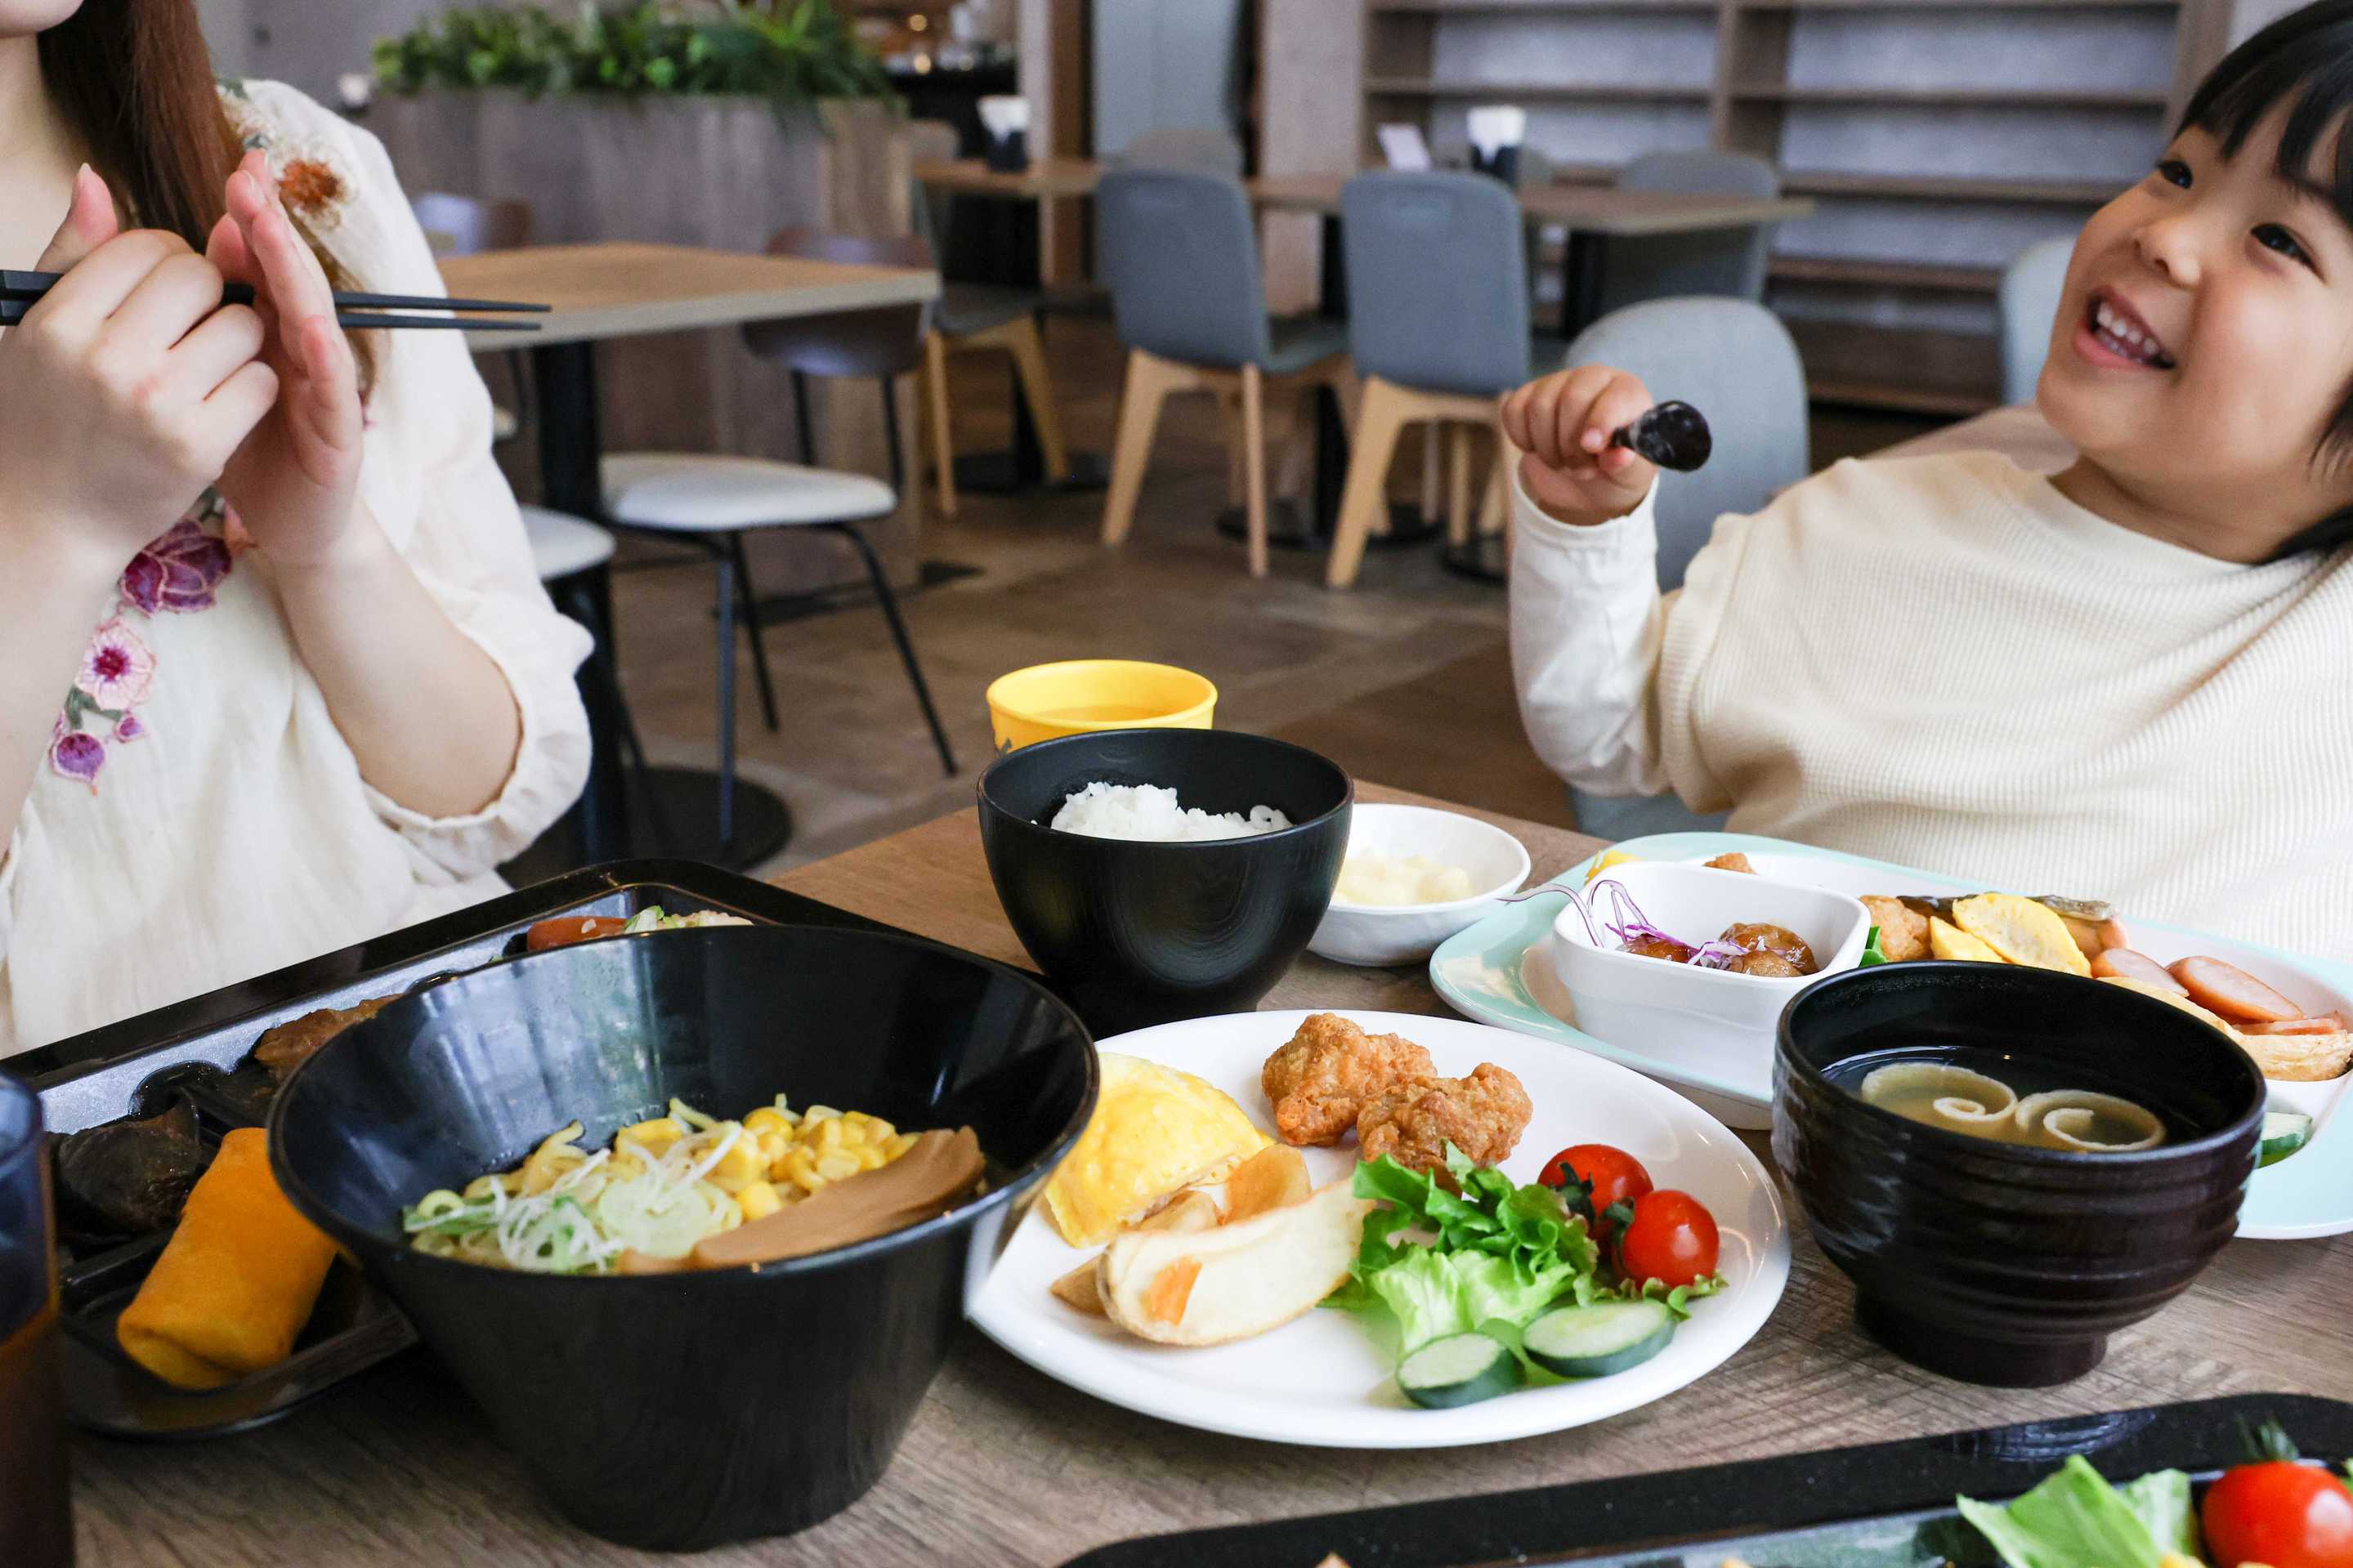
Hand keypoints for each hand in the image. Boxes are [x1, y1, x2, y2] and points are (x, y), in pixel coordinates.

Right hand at [0, 166, 275, 581]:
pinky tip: (222, 403)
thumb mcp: (35, 329)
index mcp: (58, 320)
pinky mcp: (198, 446)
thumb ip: (71, 253)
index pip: (146, 247)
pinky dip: (254, 386)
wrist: (47, 518)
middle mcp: (103, 358)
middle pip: (200, 278)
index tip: (161, 292)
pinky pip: (262, 381)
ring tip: (205, 366)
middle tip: (192, 327)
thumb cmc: (43, 412)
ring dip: (238, 340)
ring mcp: (154, 404)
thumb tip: (95, 177)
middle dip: (210, 294)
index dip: (168, 261)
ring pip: (242, 326)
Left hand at [208, 150, 366, 570]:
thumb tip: (215, 235)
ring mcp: (328, 390)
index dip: (256, 214)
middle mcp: (306, 351)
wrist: (290, 526)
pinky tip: (310, 326)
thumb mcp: (218, 372)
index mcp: (273, 332)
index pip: (265, 262)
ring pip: (315, 321)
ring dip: (296, 274)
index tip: (242, 164)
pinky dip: (326, 356)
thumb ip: (217, 311)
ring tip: (271, 231)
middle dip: (272, 225)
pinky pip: (334, 390)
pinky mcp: (340, 435)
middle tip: (249, 176)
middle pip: (292, 278)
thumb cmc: (250, 449)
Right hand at [1498, 364, 1657, 526]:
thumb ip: (1627, 464)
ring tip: (1563, 463)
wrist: (1586, 482)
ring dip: (1547, 448)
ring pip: (1539, 407)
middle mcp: (1592, 379)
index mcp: (1626, 392)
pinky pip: (1513, 411)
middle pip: (1571, 398)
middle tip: (1580, 469)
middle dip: (1571, 444)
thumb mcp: (1631, 475)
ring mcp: (1556, 384)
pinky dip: (1522, 438)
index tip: (1592, 448)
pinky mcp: (1527, 396)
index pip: (1613, 397)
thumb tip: (1618, 456)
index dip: (1601, 422)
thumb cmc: (1615, 471)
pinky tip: (1539, 448)